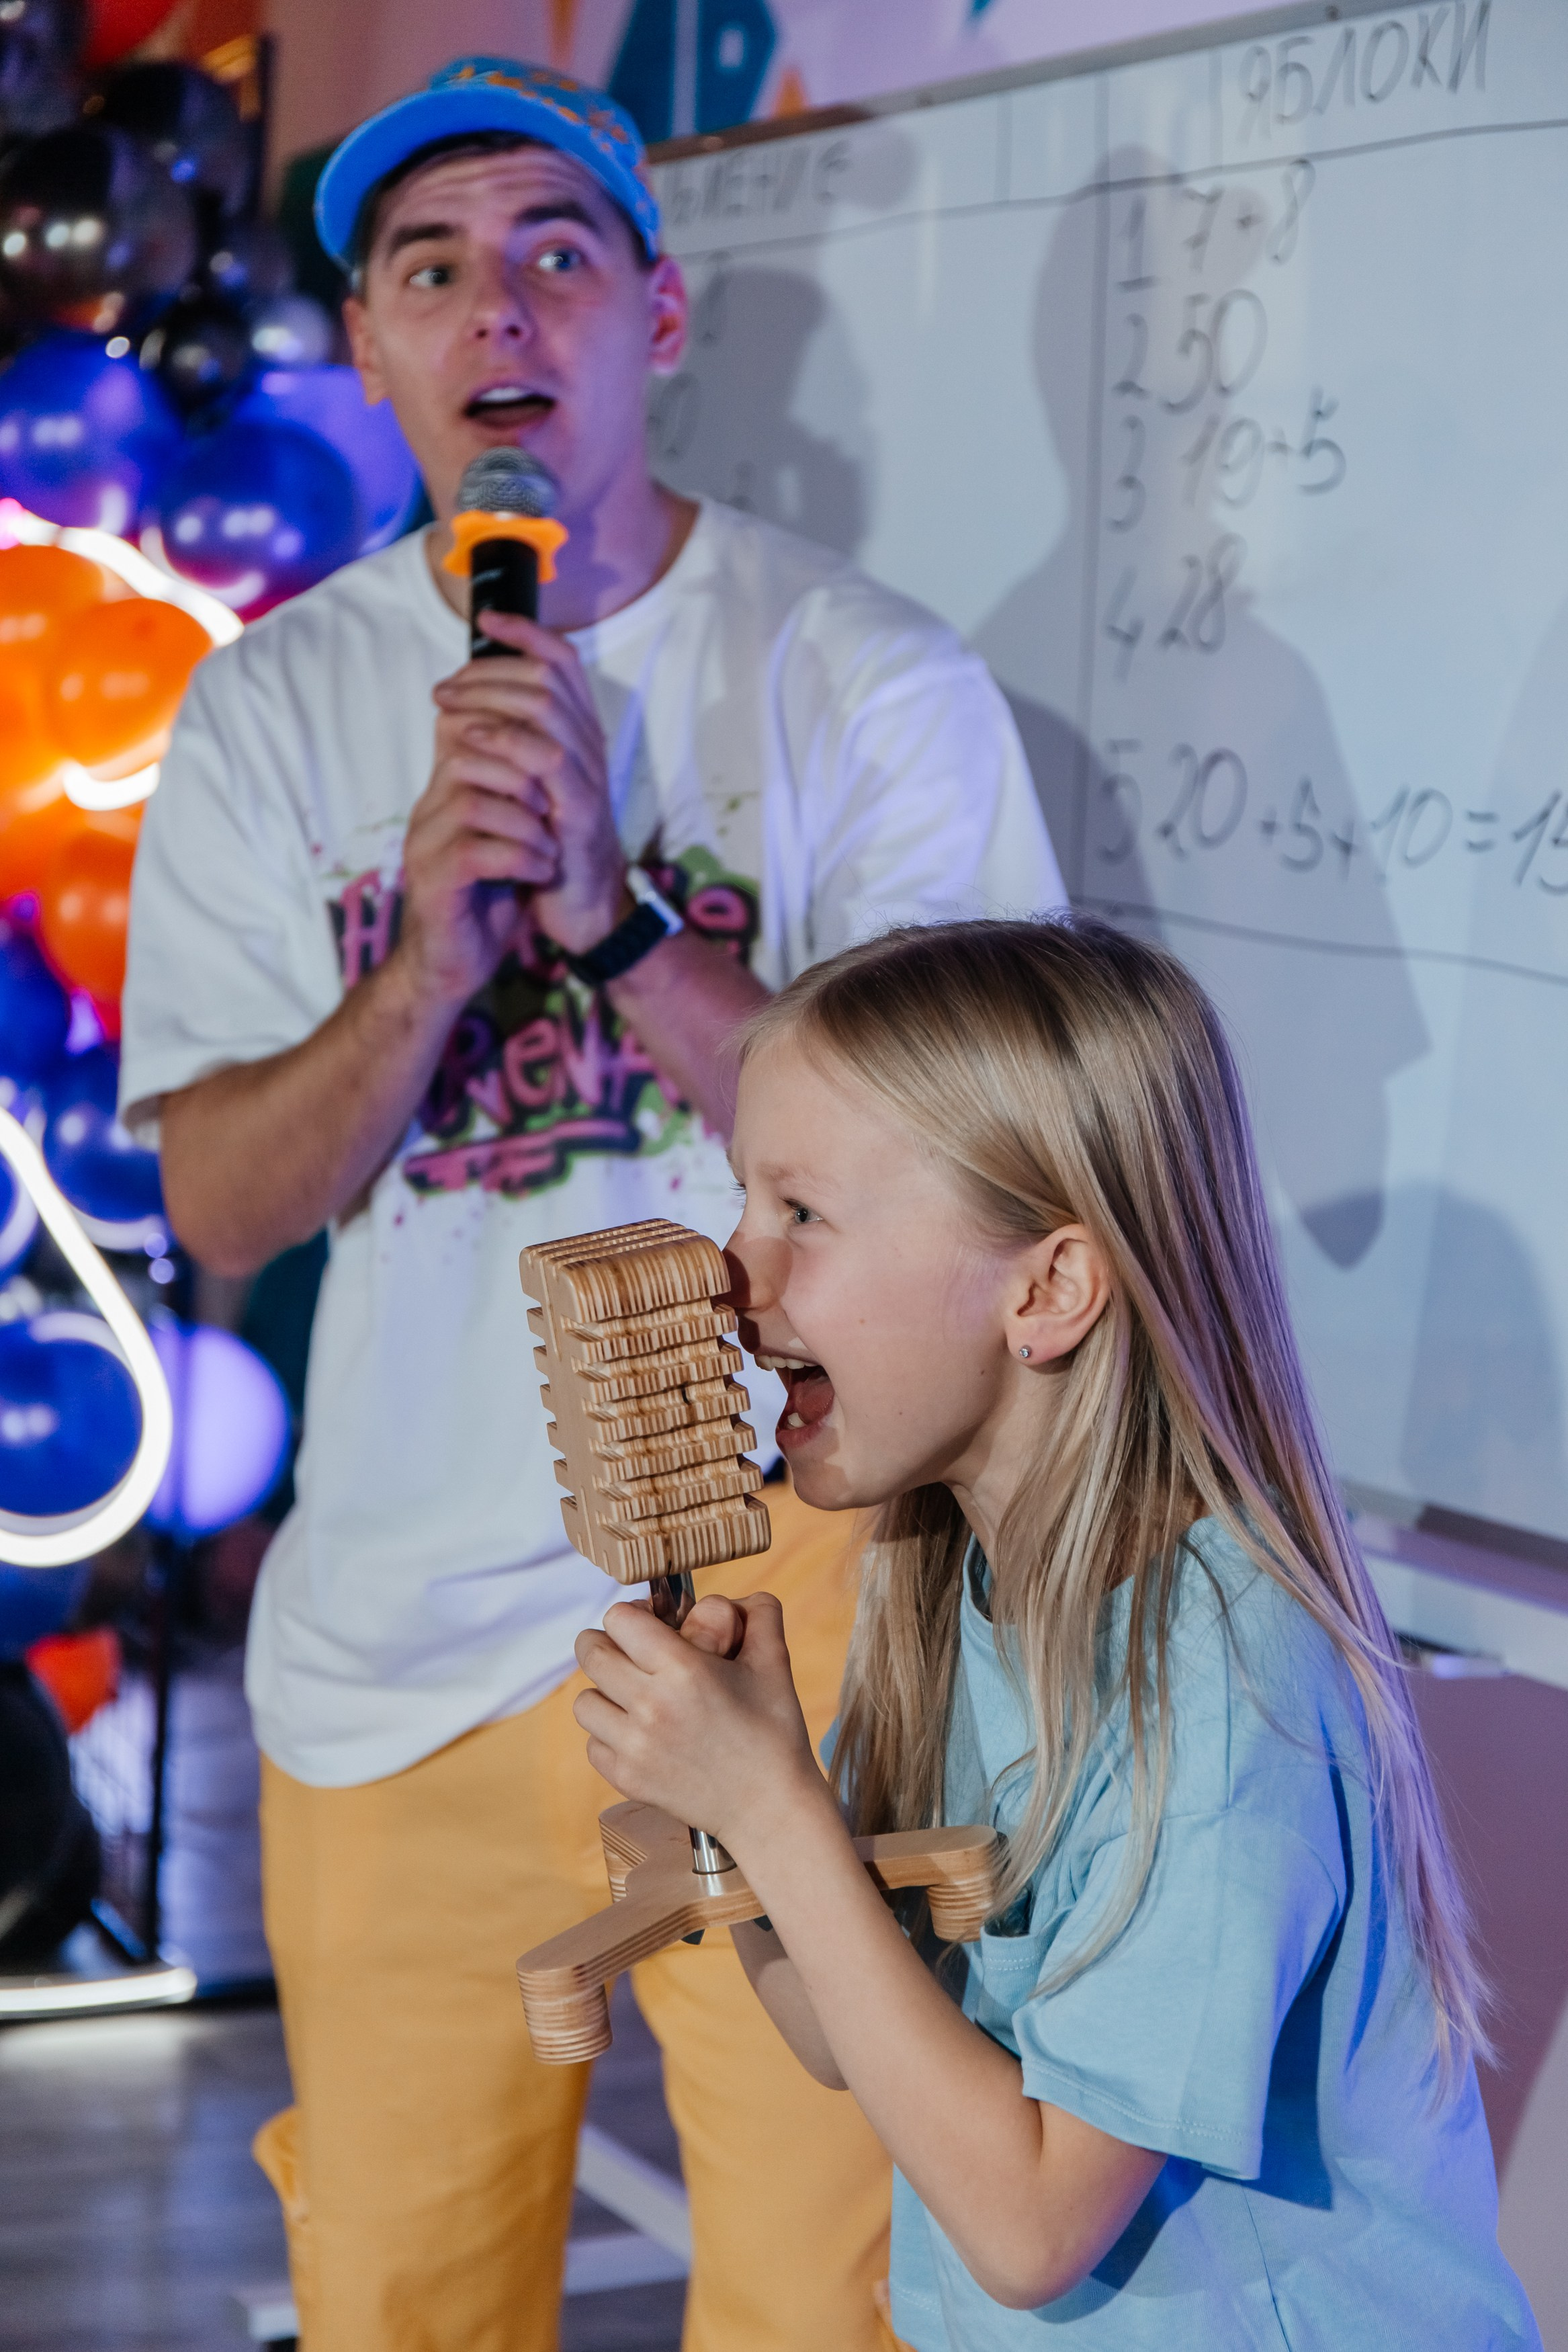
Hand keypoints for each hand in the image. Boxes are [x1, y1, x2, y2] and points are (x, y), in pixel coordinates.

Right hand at [395, 659, 562, 1008]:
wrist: (453, 966)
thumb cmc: (486, 898)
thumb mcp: (509, 835)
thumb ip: (518, 793)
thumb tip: (555, 744)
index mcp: (445, 791)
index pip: (461, 726)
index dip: (512, 731)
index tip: (556, 765)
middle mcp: (428, 809)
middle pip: (467, 752)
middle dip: (524, 775)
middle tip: (553, 808)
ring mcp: (425, 845)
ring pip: (474, 802)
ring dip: (527, 824)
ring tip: (549, 849)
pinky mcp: (432, 883)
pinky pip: (475, 852)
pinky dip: (520, 858)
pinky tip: (539, 873)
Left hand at [431, 610, 627, 958]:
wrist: (585, 906)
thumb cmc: (551, 843)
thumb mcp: (533, 784)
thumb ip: (514, 742)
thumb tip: (468, 701)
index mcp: (581, 733)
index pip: (563, 662)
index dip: (526, 632)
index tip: (485, 620)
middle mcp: (590, 744)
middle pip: (546, 676)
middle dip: (489, 669)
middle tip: (443, 685)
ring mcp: (587, 774)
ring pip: (544, 706)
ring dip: (487, 697)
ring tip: (444, 704)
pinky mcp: (577, 807)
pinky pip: (542, 756)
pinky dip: (500, 738)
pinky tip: (464, 738)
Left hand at [573, 1593, 827, 1853]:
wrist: (770, 1807)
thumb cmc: (774, 1733)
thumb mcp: (775, 1663)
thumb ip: (760, 1614)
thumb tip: (740, 1597)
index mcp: (683, 1669)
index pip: (619, 1619)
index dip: (632, 1614)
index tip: (650, 1624)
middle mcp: (650, 1706)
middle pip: (590, 1652)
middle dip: (608, 1643)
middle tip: (631, 1653)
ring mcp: (634, 1747)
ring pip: (584, 1700)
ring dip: (604, 1692)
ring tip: (634, 1696)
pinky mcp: (627, 1779)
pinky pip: (592, 1743)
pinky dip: (609, 1736)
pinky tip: (639, 1734)